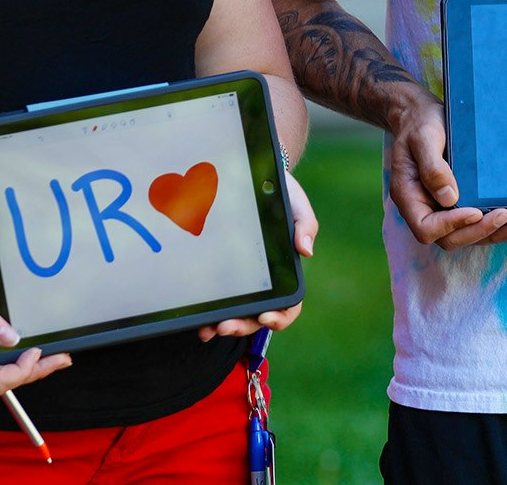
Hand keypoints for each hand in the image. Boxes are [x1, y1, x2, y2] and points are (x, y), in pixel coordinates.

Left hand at [200, 169, 319, 339]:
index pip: (288, 305)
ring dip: (224, 325)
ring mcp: (244, 282)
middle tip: (226, 326)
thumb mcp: (296, 205)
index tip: (266, 317)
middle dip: (243, 326)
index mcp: (286, 272)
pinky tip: (198, 320)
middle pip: (257, 317)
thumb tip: (307, 250)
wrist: (255, 176)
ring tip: (209, 329)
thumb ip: (305, 225)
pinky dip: (209, 313)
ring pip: (237, 314)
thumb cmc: (281, 194)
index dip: (280, 317)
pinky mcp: (223, 275)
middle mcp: (265, 283)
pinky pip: (218, 299)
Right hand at [388, 96, 506, 248]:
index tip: (474, 211)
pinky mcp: (456, 203)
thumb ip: (433, 167)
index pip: (425, 228)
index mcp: (408, 196)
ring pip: (463, 235)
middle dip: (477, 231)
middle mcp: (423, 207)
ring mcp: (439, 208)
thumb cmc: (420, 124)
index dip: (450, 225)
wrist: (422, 116)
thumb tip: (449, 198)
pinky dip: (492, 227)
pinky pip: (472, 223)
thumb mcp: (423, 138)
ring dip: (490, 234)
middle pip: (448, 238)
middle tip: (503, 215)